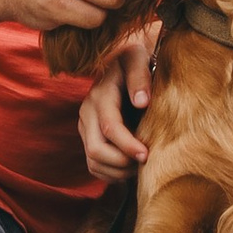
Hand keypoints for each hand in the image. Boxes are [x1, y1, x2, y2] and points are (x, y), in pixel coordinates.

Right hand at [77, 26, 158, 173]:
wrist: (122, 64)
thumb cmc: (135, 61)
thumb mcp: (138, 58)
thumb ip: (140, 76)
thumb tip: (142, 102)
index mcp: (100, 96)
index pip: (109, 127)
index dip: (127, 145)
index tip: (146, 155)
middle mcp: (87, 113)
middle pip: (96, 150)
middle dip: (122, 162)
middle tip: (147, 162)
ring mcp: (85, 128)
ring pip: (94, 162)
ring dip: (118, 171)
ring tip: (142, 165)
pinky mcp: (88, 138)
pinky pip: (94, 166)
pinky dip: (112, 174)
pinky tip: (130, 167)